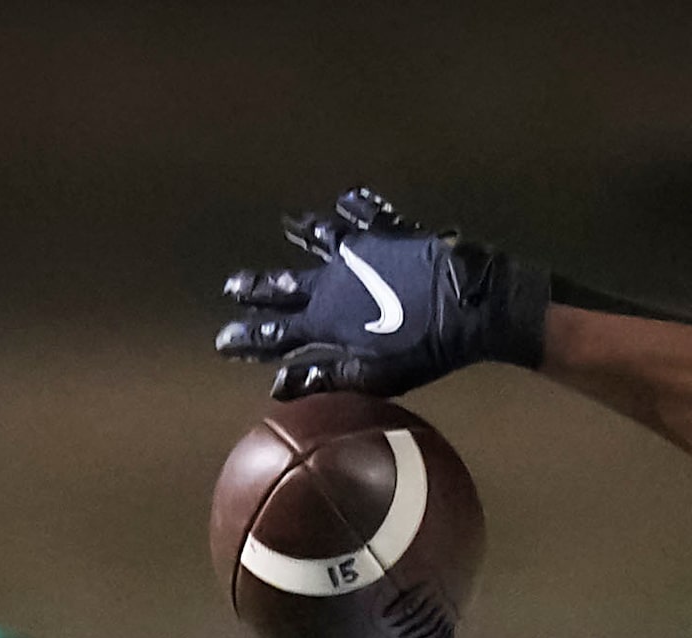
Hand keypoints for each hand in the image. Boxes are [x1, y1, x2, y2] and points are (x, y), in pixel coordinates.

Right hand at [216, 187, 549, 399]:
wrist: (468, 304)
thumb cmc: (423, 350)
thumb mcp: (372, 375)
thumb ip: (325, 376)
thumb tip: (277, 385)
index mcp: (326, 320)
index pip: (275, 332)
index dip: (249, 338)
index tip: (222, 340)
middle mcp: (333, 280)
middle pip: (286, 283)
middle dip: (258, 286)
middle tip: (231, 284)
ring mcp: (361, 251)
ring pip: (320, 239)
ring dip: (302, 233)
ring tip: (288, 223)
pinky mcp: (390, 233)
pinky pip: (366, 213)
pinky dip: (354, 206)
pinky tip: (347, 197)